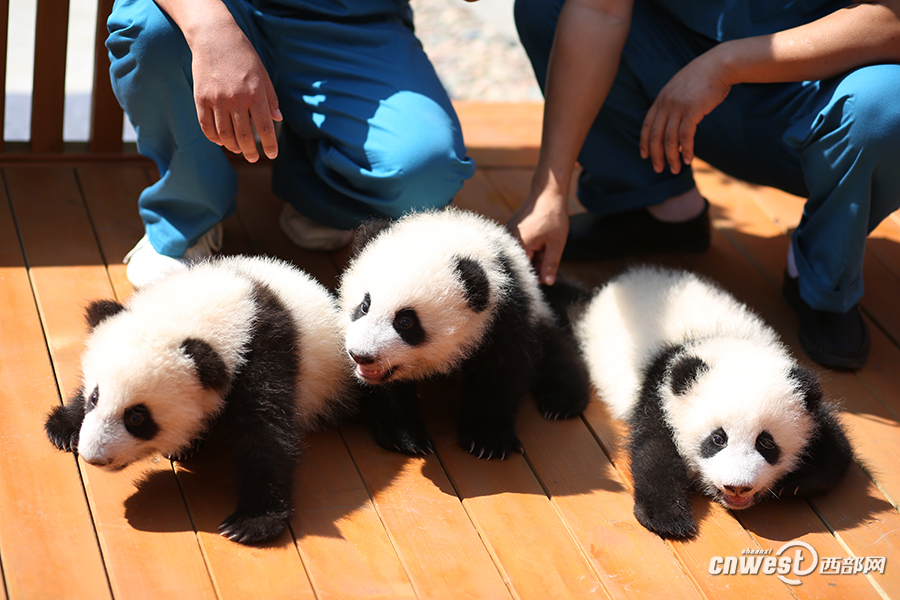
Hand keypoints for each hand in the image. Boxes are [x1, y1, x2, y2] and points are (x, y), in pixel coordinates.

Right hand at [190, 22, 281, 161]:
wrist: (214, 36)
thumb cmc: (243, 55)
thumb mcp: (263, 74)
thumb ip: (270, 98)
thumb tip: (278, 119)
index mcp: (256, 94)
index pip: (265, 128)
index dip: (270, 146)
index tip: (272, 155)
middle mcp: (236, 99)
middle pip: (245, 137)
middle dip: (251, 152)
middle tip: (254, 158)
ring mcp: (217, 100)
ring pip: (225, 136)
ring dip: (233, 147)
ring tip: (238, 150)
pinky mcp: (201, 98)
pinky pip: (207, 126)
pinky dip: (214, 138)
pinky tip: (221, 141)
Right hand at [508, 186, 569, 285]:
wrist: (547, 193)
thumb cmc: (553, 216)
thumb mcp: (556, 244)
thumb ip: (550, 265)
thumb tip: (548, 283)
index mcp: (520, 245)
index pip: (524, 270)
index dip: (536, 276)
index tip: (545, 278)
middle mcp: (509, 240)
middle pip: (521, 263)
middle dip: (535, 265)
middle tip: (549, 257)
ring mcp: (507, 234)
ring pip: (520, 254)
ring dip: (533, 256)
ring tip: (545, 244)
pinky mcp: (509, 230)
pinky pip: (518, 245)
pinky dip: (529, 247)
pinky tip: (539, 239)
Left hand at [640, 49, 731, 174]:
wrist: (721, 64)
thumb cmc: (705, 76)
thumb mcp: (682, 87)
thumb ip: (673, 101)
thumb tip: (673, 118)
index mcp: (662, 98)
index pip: (647, 124)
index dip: (644, 141)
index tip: (644, 155)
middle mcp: (666, 103)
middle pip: (655, 135)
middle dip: (655, 155)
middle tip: (658, 169)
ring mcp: (678, 107)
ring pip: (669, 139)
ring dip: (671, 157)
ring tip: (675, 169)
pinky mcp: (692, 110)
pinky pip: (685, 136)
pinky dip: (686, 150)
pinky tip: (688, 159)